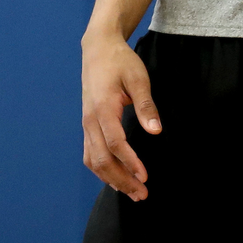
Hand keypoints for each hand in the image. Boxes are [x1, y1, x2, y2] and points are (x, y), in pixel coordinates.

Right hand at [81, 32, 161, 200]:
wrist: (98, 48)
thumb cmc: (120, 61)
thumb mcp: (138, 78)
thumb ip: (146, 105)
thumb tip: (156, 132)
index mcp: (103, 109)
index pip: (116, 144)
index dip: (130, 163)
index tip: (145, 178)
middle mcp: (90, 120)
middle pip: (102, 159)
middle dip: (122, 180)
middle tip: (142, 194)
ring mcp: (86, 123)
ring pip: (93, 160)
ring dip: (111, 179)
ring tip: (131, 192)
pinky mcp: (87, 124)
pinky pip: (90, 153)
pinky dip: (102, 169)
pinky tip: (116, 177)